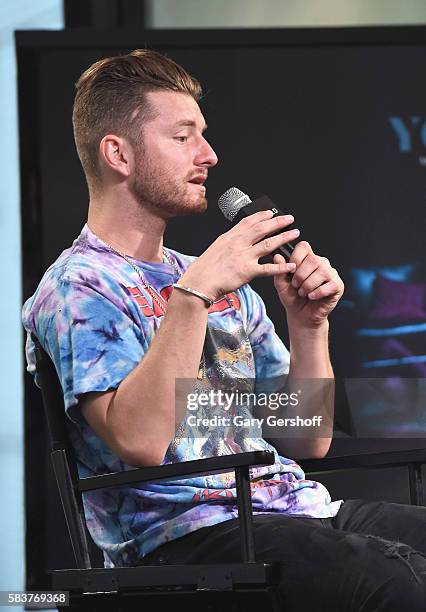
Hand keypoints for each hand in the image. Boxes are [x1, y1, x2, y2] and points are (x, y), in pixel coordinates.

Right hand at [180, 210, 298, 300]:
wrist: (199, 282)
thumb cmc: (205, 268)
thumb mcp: (216, 248)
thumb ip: (229, 242)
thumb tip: (238, 238)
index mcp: (230, 237)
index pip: (249, 221)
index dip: (262, 215)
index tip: (271, 212)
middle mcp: (238, 244)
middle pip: (262, 228)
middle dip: (278, 222)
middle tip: (290, 219)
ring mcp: (243, 256)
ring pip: (268, 244)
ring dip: (284, 238)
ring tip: (294, 234)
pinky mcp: (247, 271)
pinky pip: (268, 268)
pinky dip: (281, 267)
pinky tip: (291, 265)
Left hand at [273, 241, 343, 327]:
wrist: (301, 315)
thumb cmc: (292, 298)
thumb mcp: (281, 285)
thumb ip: (279, 270)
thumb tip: (277, 256)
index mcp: (307, 259)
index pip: (304, 246)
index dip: (296, 257)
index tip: (291, 271)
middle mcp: (321, 263)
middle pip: (313, 259)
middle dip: (300, 275)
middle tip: (296, 286)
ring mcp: (331, 273)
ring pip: (322, 271)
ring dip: (308, 285)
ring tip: (303, 293)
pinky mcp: (337, 285)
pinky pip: (330, 285)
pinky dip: (317, 293)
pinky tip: (312, 297)